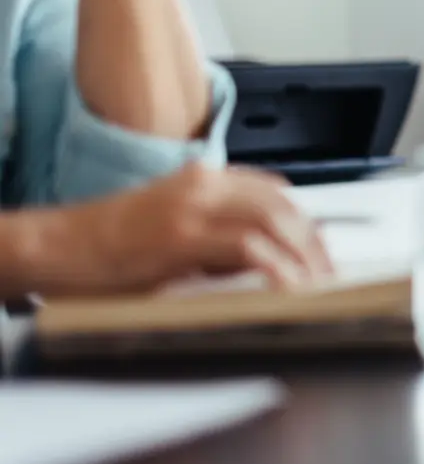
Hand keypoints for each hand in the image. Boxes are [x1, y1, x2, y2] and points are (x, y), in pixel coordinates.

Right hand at [43, 163, 333, 295]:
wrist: (56, 245)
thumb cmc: (109, 242)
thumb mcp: (175, 228)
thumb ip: (219, 235)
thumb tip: (266, 258)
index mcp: (204, 178)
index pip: (275, 190)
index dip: (306, 221)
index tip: (321, 249)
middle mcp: (203, 184)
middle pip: (282, 205)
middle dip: (313, 241)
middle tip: (327, 273)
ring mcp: (192, 207)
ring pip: (272, 220)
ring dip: (301, 255)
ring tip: (315, 284)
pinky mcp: (179, 237)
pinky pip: (245, 247)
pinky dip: (274, 266)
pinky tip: (286, 285)